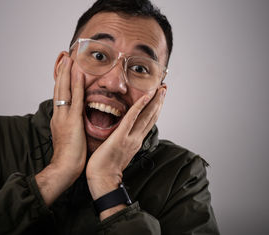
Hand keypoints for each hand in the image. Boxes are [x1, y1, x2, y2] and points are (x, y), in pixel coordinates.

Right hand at [35, 56, 85, 205]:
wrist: (64, 168)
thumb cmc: (68, 156)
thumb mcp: (69, 136)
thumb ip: (71, 125)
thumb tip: (76, 119)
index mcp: (59, 118)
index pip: (59, 95)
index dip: (61, 81)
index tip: (64, 68)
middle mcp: (59, 114)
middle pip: (59, 88)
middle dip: (62, 72)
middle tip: (64, 56)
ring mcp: (64, 116)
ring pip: (64, 90)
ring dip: (67, 73)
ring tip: (69, 59)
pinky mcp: (72, 121)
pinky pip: (75, 100)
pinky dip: (76, 86)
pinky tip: (78, 75)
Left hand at [86, 87, 166, 203]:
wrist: (102, 180)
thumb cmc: (105, 168)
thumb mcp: (118, 152)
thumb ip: (122, 141)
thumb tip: (120, 133)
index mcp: (135, 141)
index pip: (148, 122)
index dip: (155, 108)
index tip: (160, 97)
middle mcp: (136, 138)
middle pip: (152, 117)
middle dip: (159, 102)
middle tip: (165, 88)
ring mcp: (130, 138)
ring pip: (146, 116)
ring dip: (155, 101)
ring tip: (161, 90)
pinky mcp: (120, 137)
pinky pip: (131, 118)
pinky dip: (140, 107)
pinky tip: (146, 97)